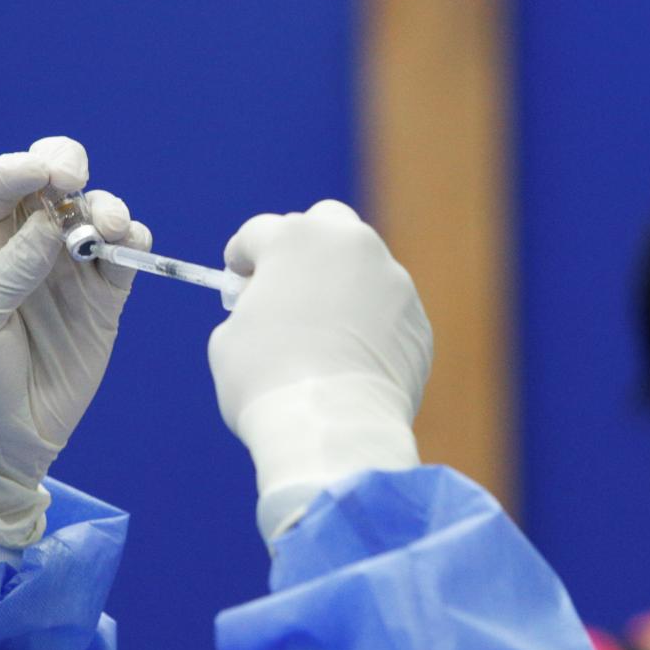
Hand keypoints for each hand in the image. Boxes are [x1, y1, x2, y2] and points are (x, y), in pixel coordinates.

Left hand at [0, 136, 149, 546]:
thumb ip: (9, 269)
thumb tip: (52, 223)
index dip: (16, 167)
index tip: (39, 174)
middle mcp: (22, 244)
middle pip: (47, 181)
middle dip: (64, 164)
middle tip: (73, 178)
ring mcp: (66, 268)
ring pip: (93, 211)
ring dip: (106, 205)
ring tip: (109, 228)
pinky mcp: (102, 299)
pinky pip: (124, 255)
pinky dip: (133, 241)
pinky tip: (127, 247)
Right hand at [208, 199, 432, 538]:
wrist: (333, 427)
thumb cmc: (267, 382)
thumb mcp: (231, 341)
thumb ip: (249, 311)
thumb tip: (267, 313)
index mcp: (294, 239)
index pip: (259, 232)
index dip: (243, 256)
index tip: (239, 276)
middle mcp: (350, 245)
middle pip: (326, 223)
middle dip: (306, 245)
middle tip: (289, 283)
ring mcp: (392, 281)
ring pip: (365, 269)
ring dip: (344, 287)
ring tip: (326, 331)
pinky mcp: (418, 321)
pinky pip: (388, 313)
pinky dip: (372, 326)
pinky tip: (354, 361)